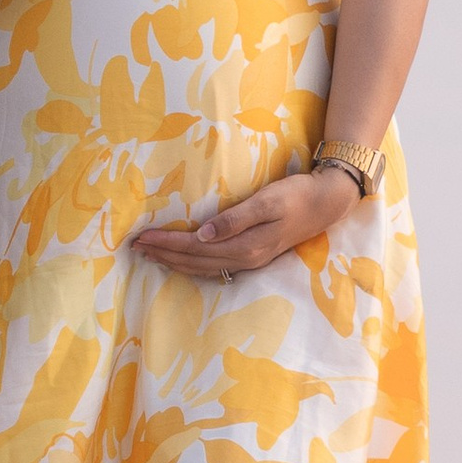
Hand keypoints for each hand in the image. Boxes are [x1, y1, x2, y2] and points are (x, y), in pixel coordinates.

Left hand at [131, 166, 359, 279]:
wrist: (326, 203)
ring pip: (202, 267)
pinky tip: (180, 261)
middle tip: (135, 246)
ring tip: (149, 255)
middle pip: (194, 261)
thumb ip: (235, 218)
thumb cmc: (296, 195)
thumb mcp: (268, 201)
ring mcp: (248, 261)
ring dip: (174, 262)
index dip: (166, 243)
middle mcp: (244, 259)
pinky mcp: (252, 256)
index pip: (194, 247)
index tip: (142, 237)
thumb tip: (203, 235)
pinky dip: (191, 265)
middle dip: (163, 254)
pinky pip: (213, 267)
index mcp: (245, 246)